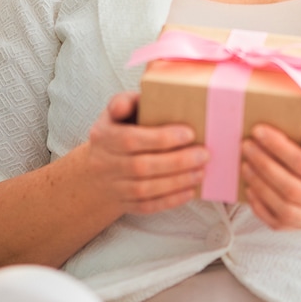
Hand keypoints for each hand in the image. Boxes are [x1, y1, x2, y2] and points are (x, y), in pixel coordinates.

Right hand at [83, 92, 208, 215]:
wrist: (95, 172)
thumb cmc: (116, 131)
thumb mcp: (115, 111)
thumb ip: (125, 101)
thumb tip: (133, 95)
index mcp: (104, 136)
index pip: (132, 139)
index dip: (161, 138)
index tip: (189, 132)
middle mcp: (107, 163)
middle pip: (142, 166)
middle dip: (177, 161)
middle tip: (205, 154)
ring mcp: (115, 187)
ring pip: (147, 189)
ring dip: (178, 181)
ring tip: (202, 170)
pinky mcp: (125, 204)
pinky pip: (148, 206)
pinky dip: (171, 200)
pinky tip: (191, 189)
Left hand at [240, 123, 300, 230]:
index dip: (281, 149)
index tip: (259, 131)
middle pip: (293, 188)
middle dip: (265, 165)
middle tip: (246, 145)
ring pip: (285, 209)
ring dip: (260, 185)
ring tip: (245, 163)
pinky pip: (279, 223)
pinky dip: (260, 206)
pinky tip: (250, 186)